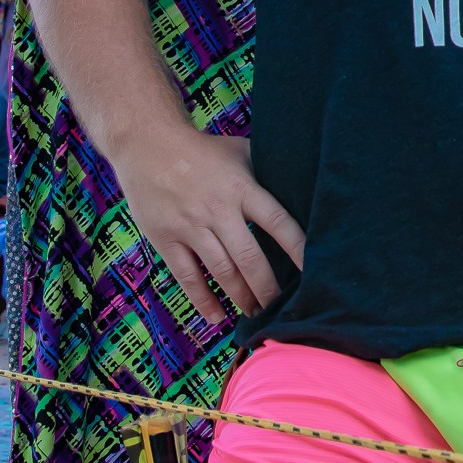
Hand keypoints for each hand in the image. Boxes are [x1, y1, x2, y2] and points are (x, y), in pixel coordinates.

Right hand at [109, 124, 305, 324]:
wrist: (148, 145)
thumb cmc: (203, 150)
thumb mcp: (240, 152)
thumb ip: (267, 173)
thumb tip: (305, 186)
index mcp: (242, 188)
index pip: (277, 222)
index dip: (297, 248)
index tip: (314, 271)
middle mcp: (217, 210)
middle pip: (249, 257)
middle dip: (268, 287)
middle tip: (281, 306)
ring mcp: (190, 226)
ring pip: (221, 271)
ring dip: (241, 297)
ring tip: (256, 313)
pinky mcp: (166, 239)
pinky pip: (187, 277)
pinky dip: (203, 300)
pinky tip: (217, 317)